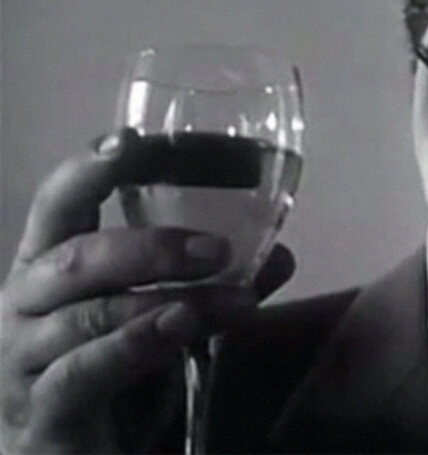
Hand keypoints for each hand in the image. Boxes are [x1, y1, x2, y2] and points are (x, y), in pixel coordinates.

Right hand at [0, 129, 295, 452]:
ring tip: (239, 301)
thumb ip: (213, 288)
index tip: (133, 140)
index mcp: (46, 272)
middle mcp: (23, 307)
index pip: (57, 204)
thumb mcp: (162, 325)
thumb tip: (279, 255)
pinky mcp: (41, 411)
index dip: (89, 168)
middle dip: (153, 246)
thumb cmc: (108, 383)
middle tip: (221, 249)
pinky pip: (85, 369)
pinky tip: (179, 326)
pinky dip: (137, 343)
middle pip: (76, 256)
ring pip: (92, 313)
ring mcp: (22, 361)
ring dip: (173, 301)